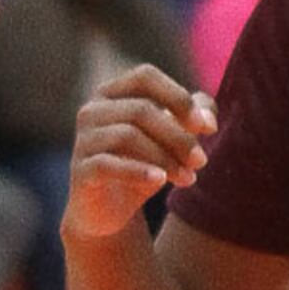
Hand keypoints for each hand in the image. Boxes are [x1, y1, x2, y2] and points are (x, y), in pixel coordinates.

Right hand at [67, 64, 213, 244]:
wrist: (109, 212)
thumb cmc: (141, 165)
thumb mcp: (170, 141)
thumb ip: (191, 120)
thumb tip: (207, 117)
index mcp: (112, 93)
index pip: (145, 77)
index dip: (178, 97)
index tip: (207, 127)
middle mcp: (92, 110)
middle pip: (140, 110)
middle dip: (178, 136)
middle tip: (201, 161)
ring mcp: (83, 140)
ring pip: (127, 135)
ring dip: (165, 157)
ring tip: (188, 178)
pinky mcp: (81, 170)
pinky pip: (108, 164)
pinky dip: (139, 171)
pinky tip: (161, 181)